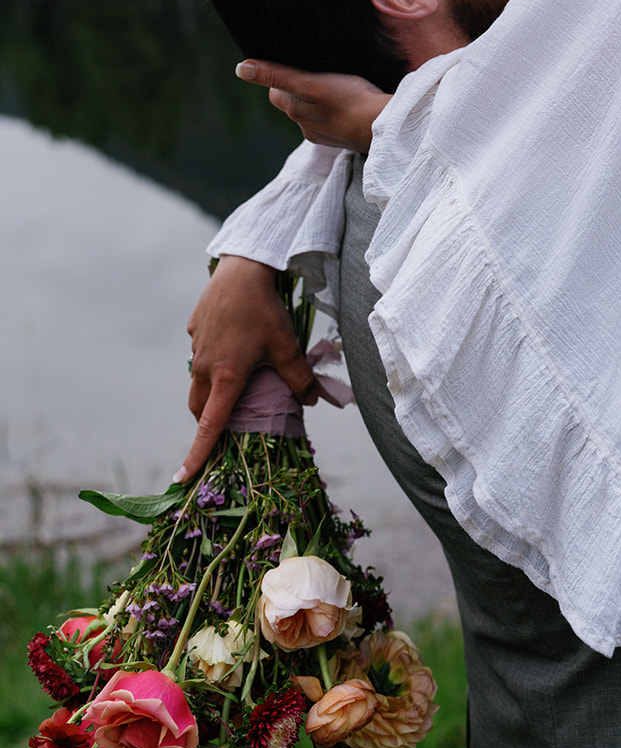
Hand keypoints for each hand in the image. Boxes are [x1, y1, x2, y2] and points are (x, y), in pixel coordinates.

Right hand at [178, 255, 317, 482]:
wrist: (241, 268)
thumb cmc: (264, 309)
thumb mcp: (286, 346)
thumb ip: (299, 377)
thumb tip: (311, 400)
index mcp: (225, 377)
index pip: (209, 427)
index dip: (197, 455)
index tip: (182, 479)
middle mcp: (204, 366)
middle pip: (199, 407)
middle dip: (208, 421)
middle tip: (228, 422)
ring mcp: (196, 346)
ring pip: (199, 379)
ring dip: (212, 387)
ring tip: (237, 377)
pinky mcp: (194, 328)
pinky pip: (201, 352)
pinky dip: (213, 357)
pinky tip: (234, 340)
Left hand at [236, 60, 389, 151]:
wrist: (382, 127)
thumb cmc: (349, 99)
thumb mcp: (310, 82)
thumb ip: (276, 75)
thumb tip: (240, 68)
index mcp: (294, 110)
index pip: (275, 90)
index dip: (282, 76)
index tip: (296, 65)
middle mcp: (304, 125)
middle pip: (293, 102)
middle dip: (300, 88)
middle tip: (318, 72)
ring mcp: (323, 134)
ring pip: (313, 112)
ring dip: (319, 101)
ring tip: (337, 86)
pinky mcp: (341, 139)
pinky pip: (331, 121)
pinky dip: (335, 112)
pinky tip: (349, 104)